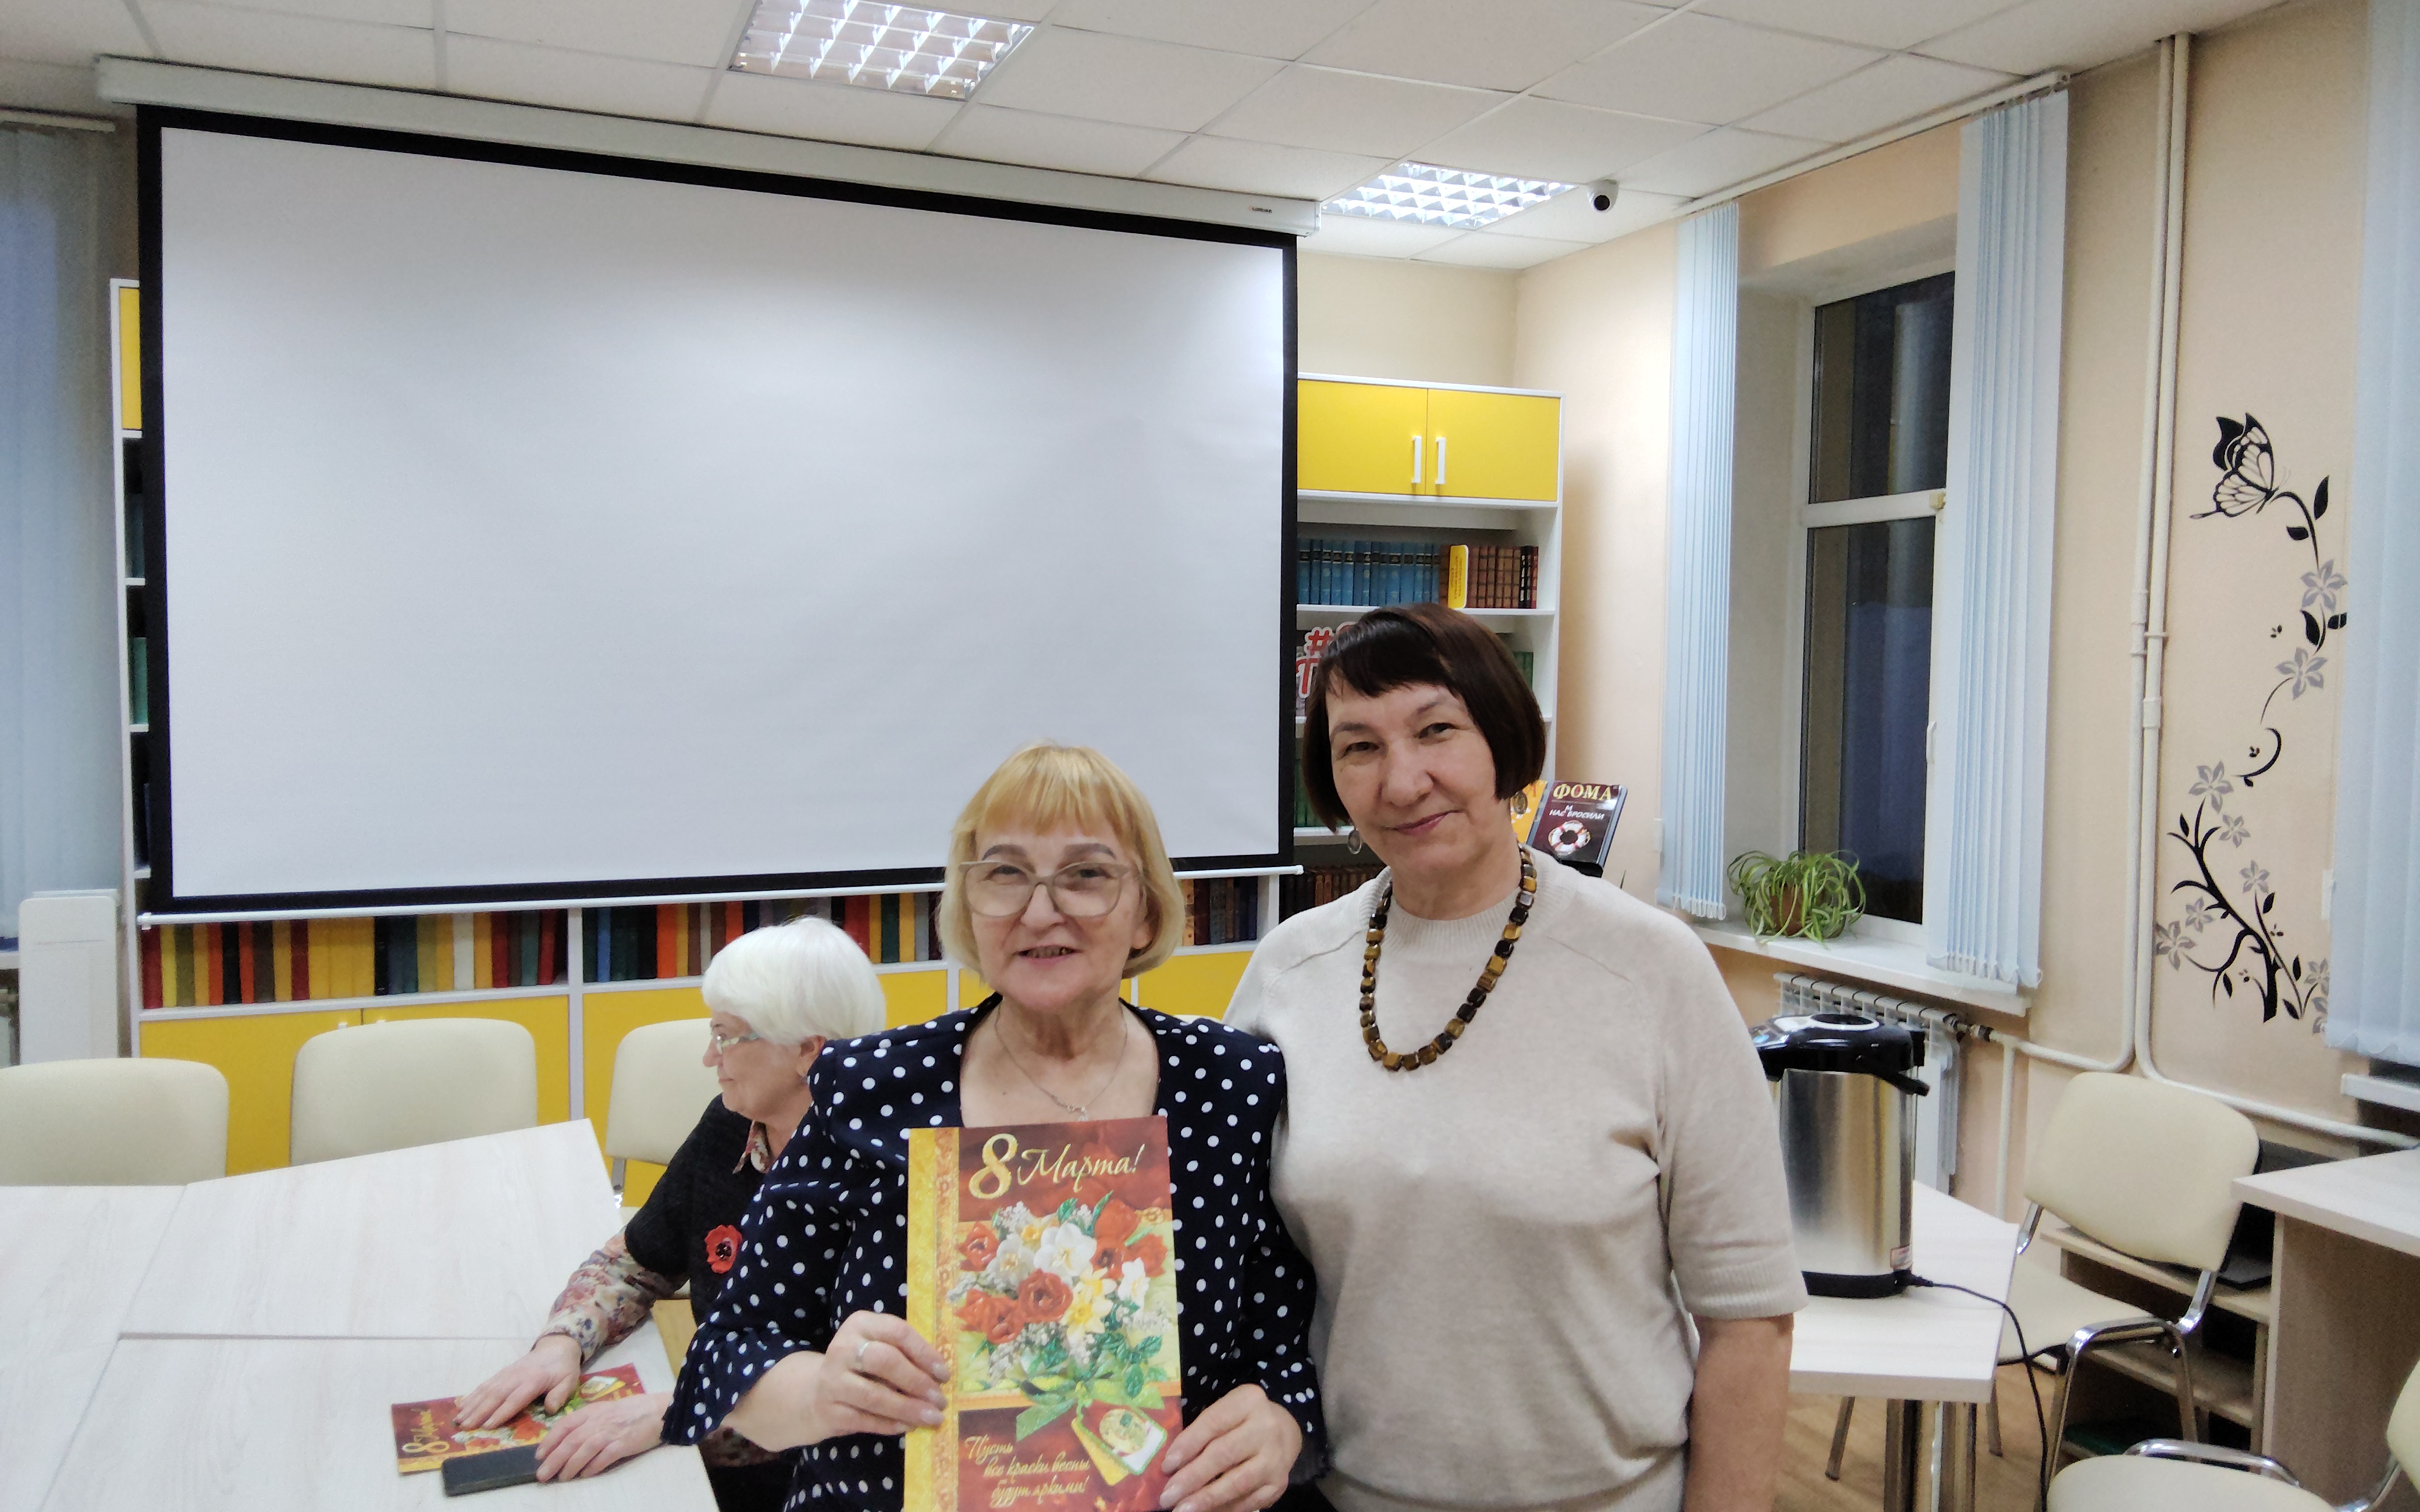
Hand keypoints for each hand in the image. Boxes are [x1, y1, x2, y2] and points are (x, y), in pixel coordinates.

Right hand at [457, 1334, 582, 1429]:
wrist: (557, 1346)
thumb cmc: (563, 1368)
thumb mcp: (569, 1381)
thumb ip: (560, 1395)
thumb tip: (550, 1410)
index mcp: (534, 1380)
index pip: (515, 1399)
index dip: (501, 1412)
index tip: (488, 1426)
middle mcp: (516, 1376)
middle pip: (495, 1395)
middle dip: (479, 1412)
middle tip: (465, 1427)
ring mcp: (507, 1373)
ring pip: (486, 1390)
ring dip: (472, 1405)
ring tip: (459, 1420)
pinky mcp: (502, 1373)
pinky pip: (485, 1384)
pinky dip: (473, 1395)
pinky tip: (462, 1405)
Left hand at [536, 1390, 670, 1480]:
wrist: (659, 1411)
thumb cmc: (631, 1411)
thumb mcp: (605, 1410)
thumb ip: (588, 1422)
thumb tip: (567, 1441)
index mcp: (592, 1411)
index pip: (565, 1425)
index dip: (550, 1440)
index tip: (539, 1455)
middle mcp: (599, 1421)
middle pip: (571, 1441)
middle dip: (554, 1459)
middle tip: (542, 1474)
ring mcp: (611, 1432)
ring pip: (584, 1450)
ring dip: (570, 1466)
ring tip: (561, 1478)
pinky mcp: (624, 1444)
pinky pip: (604, 1457)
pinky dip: (592, 1467)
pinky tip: (585, 1475)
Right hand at [805, 1311, 951, 1440]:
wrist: (814, 1393)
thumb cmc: (860, 1367)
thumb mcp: (877, 1347)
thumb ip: (903, 1354)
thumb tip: (940, 1377)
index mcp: (860, 1324)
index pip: (897, 1332)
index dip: (924, 1353)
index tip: (944, 1374)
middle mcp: (843, 1348)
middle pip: (885, 1361)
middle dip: (917, 1382)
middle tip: (940, 1399)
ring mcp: (832, 1381)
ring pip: (875, 1395)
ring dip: (908, 1408)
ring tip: (933, 1417)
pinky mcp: (830, 1411)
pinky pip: (865, 1420)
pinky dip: (891, 1424)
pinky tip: (909, 1426)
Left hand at [1157, 1385, 1299, 1511]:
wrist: (1285, 1432)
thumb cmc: (1242, 1421)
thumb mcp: (1225, 1412)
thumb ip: (1202, 1433)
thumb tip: (1171, 1467)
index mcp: (1248, 1401)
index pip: (1213, 1423)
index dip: (1188, 1445)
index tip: (1166, 1466)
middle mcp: (1265, 1427)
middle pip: (1224, 1455)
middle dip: (1192, 1478)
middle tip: (1167, 1496)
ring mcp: (1275, 1458)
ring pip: (1237, 1482)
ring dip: (1206, 1499)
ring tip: (1181, 1509)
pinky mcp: (1279, 1483)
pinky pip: (1248, 1501)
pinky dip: (1224, 1508)